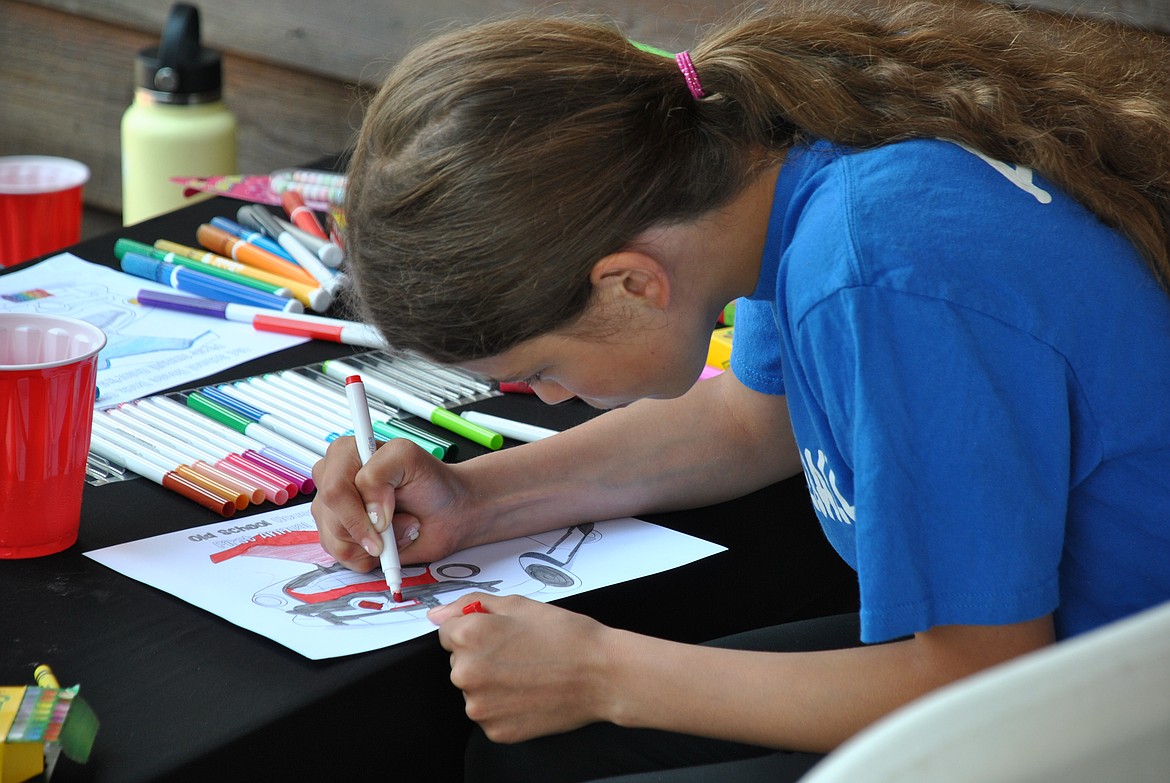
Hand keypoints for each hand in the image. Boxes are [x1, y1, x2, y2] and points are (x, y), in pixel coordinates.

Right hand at [310, 435, 475, 570]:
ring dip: (378, 541)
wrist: (448, 512)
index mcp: (345, 454)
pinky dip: (372, 555)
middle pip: (332, 518)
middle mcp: (333, 481)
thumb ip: (380, 473)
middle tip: (396, 519)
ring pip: (337, 540)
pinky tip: (388, 541)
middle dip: (371, 528)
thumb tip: (368, 511)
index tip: (386, 518)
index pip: (333, 489)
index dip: (358, 511)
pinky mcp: (340, 537)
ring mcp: (333, 511)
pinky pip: (344, 557)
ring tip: (398, 525)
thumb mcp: (410, 458)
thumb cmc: (430, 482)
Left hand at [431, 594, 614, 742]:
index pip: (447, 632)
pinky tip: (529, 693)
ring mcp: (480, 706)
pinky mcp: (495, 730)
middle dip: (482, 656)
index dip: (476, 630)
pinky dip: (504, 706)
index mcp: (469, 636)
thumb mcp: (519, 604)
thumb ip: (471, 605)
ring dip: (491, 683)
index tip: (500, 635)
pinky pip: (489, 713)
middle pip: (459, 662)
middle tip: (520, 653)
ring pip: (473, 690)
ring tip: (528, 674)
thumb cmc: (566, 636)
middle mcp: (466, 673)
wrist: (602, 674)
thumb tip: (438, 614)